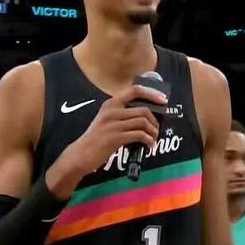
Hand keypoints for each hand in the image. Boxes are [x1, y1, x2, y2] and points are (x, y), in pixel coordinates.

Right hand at [46, 85, 165, 198]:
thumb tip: (145, 117)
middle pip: (143, 109)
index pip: (134, 90)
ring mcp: (113, 124)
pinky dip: (148, 140)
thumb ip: (122, 115)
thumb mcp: (106, 120)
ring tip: (153, 139)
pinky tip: (149, 145)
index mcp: (110, 104)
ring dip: (153, 132)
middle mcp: (112, 111)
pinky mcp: (115, 137)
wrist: (81, 154)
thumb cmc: (96, 138)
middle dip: (155, 121)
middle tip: (156, 130)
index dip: (151, 93)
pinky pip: (139, 135)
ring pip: (143, 122)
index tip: (163, 100)